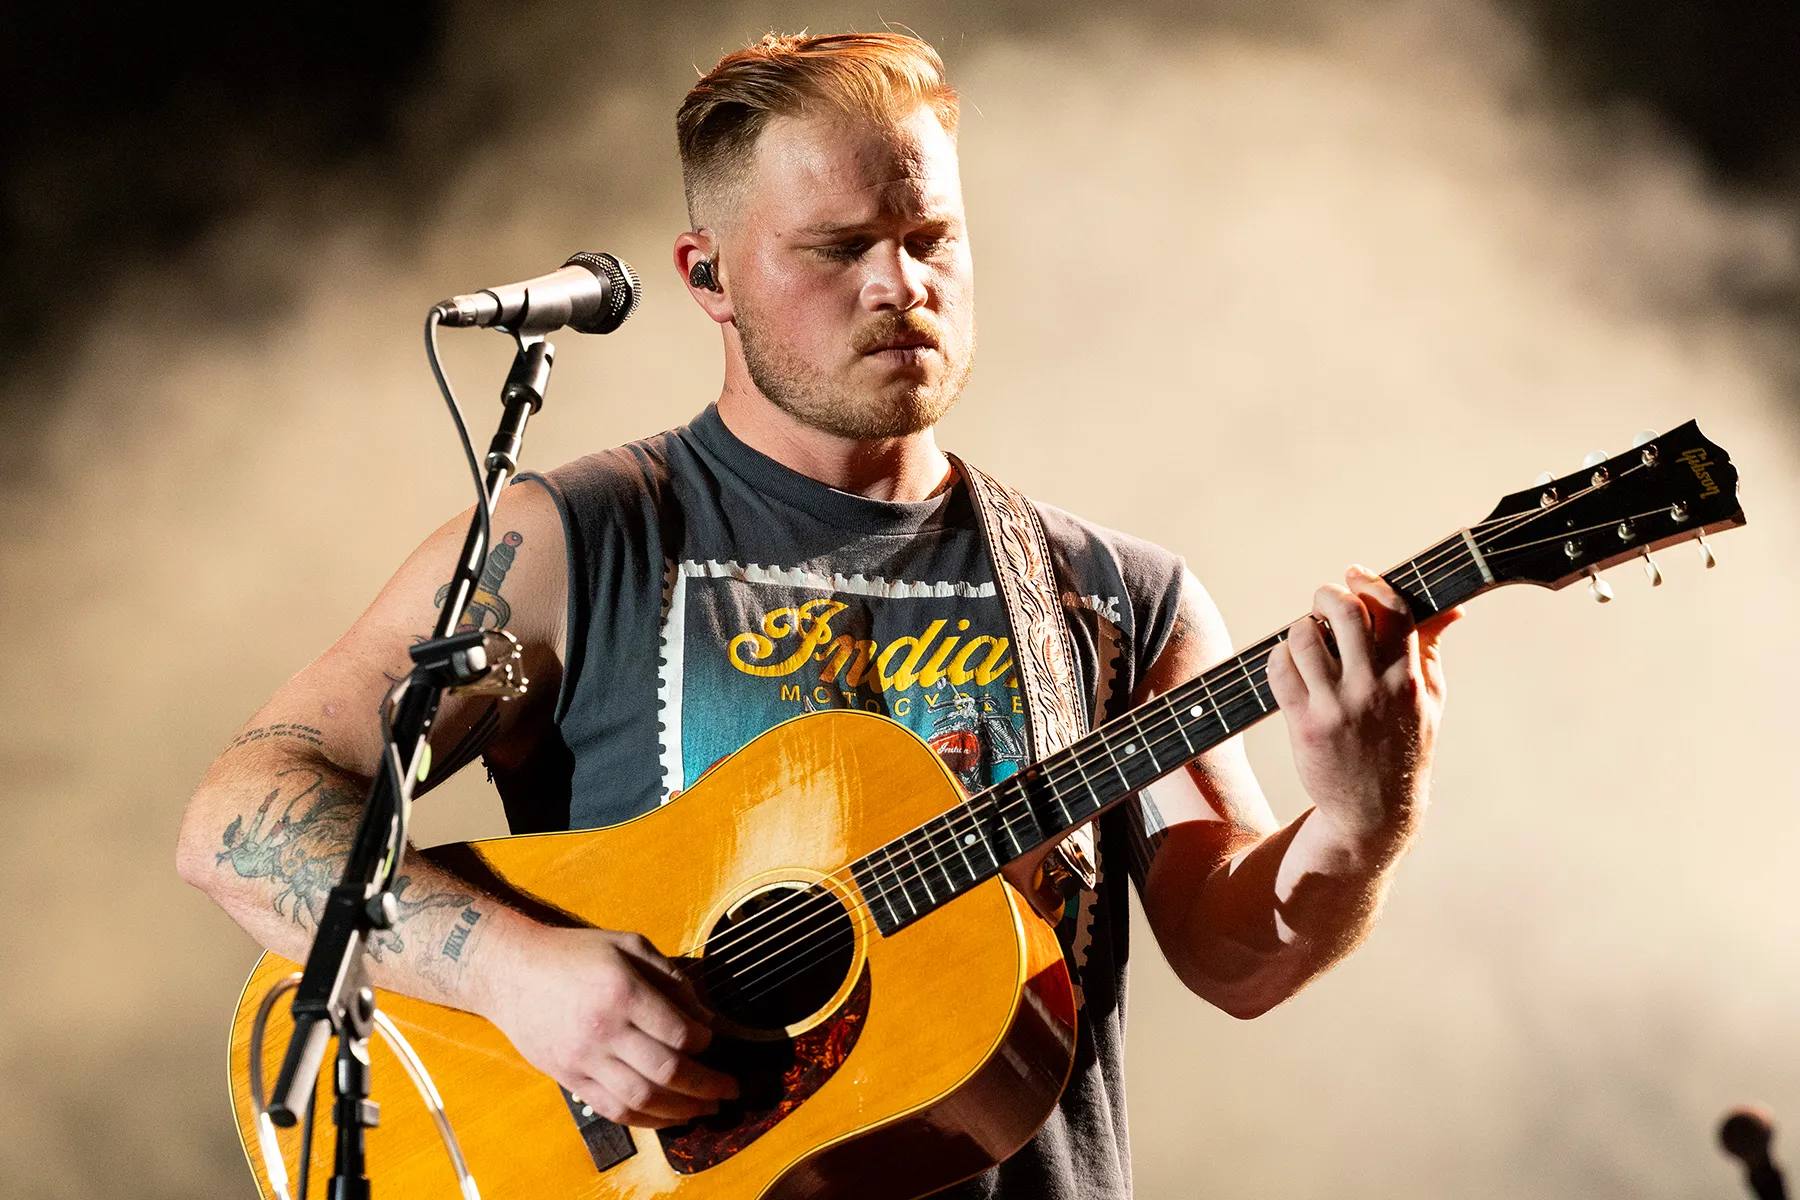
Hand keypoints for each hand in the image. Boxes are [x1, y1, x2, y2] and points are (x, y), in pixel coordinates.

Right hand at [481, 926, 738, 1127]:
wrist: (511, 971)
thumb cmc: (574, 954)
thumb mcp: (627, 945)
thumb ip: (670, 976)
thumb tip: (705, 1015)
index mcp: (621, 991)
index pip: (677, 1031)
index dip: (703, 1041)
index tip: (711, 1040)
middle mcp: (604, 1030)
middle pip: (666, 1070)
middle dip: (707, 1084)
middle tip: (731, 1088)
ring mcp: (584, 1059)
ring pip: (642, 1098)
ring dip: (682, 1109)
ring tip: (707, 1108)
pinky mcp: (570, 1078)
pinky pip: (614, 1109)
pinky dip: (647, 1119)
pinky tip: (670, 1116)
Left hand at [1264, 565, 1460, 858]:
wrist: (1375, 811)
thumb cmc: (1403, 746)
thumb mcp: (1429, 699)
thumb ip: (1430, 648)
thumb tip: (1453, 607)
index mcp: (1409, 678)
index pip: (1394, 611)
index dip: (1372, 582)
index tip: (1356, 573)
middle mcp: (1373, 689)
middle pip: (1344, 612)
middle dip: (1328, 596)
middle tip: (1324, 602)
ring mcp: (1336, 707)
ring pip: (1303, 636)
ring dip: (1302, 628)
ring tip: (1309, 640)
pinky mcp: (1305, 724)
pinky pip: (1279, 669)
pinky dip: (1280, 657)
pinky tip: (1291, 665)